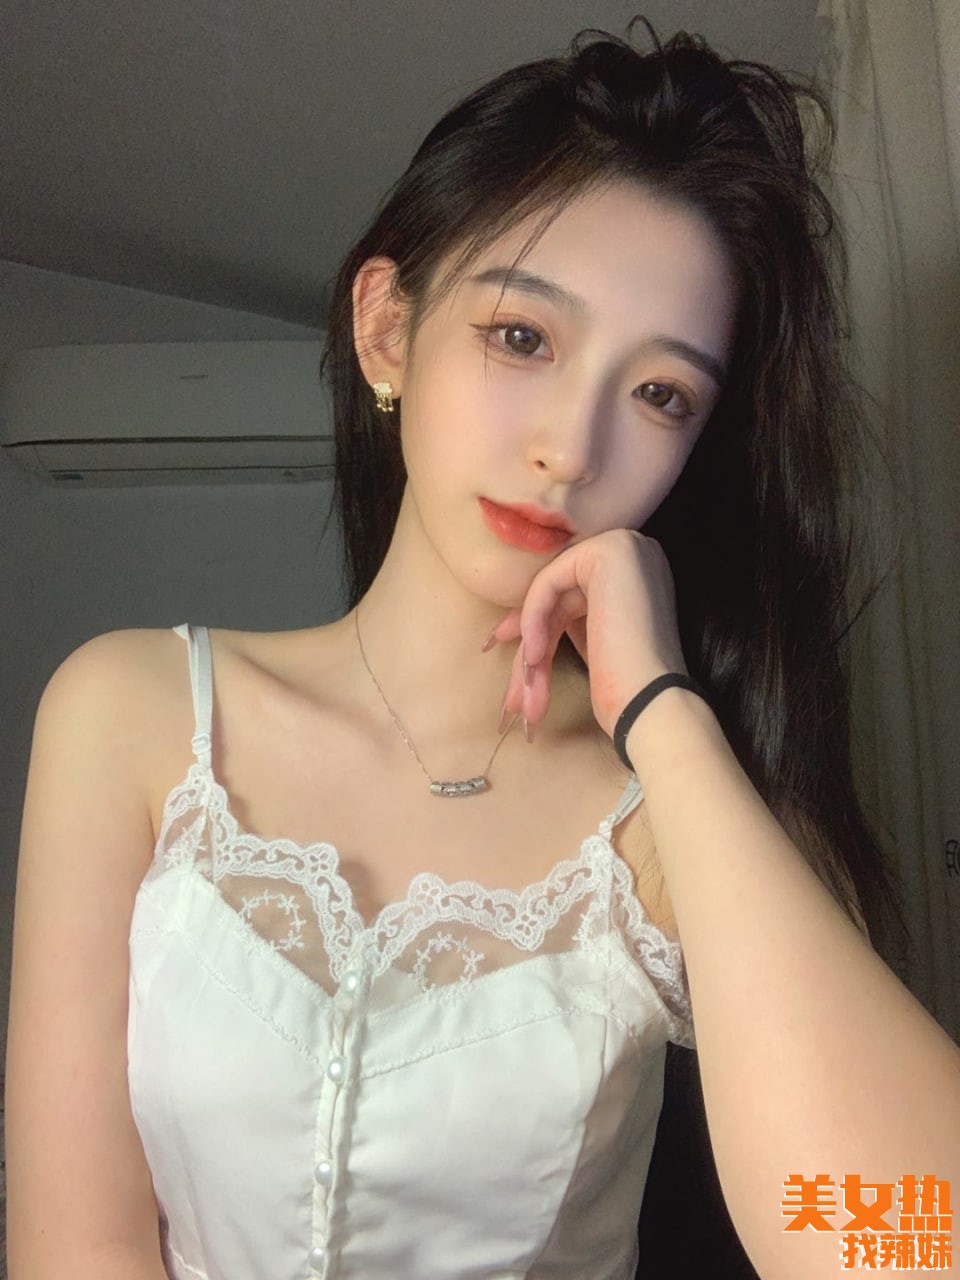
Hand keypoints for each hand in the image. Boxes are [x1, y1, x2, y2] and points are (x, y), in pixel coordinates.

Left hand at [487, 528, 688, 739]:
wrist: (652, 703)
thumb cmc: (626, 685)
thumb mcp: (594, 640)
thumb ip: (569, 617)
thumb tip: (518, 619)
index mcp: (638, 573)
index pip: (573, 593)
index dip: (539, 625)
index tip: (521, 661)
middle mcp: (637, 551)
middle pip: (561, 594)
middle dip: (530, 638)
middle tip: (513, 691)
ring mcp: (625, 546)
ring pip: (551, 591)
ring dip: (530, 641)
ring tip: (519, 694)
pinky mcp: (608, 552)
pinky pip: (549, 582)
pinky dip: (533, 619)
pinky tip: (534, 656)